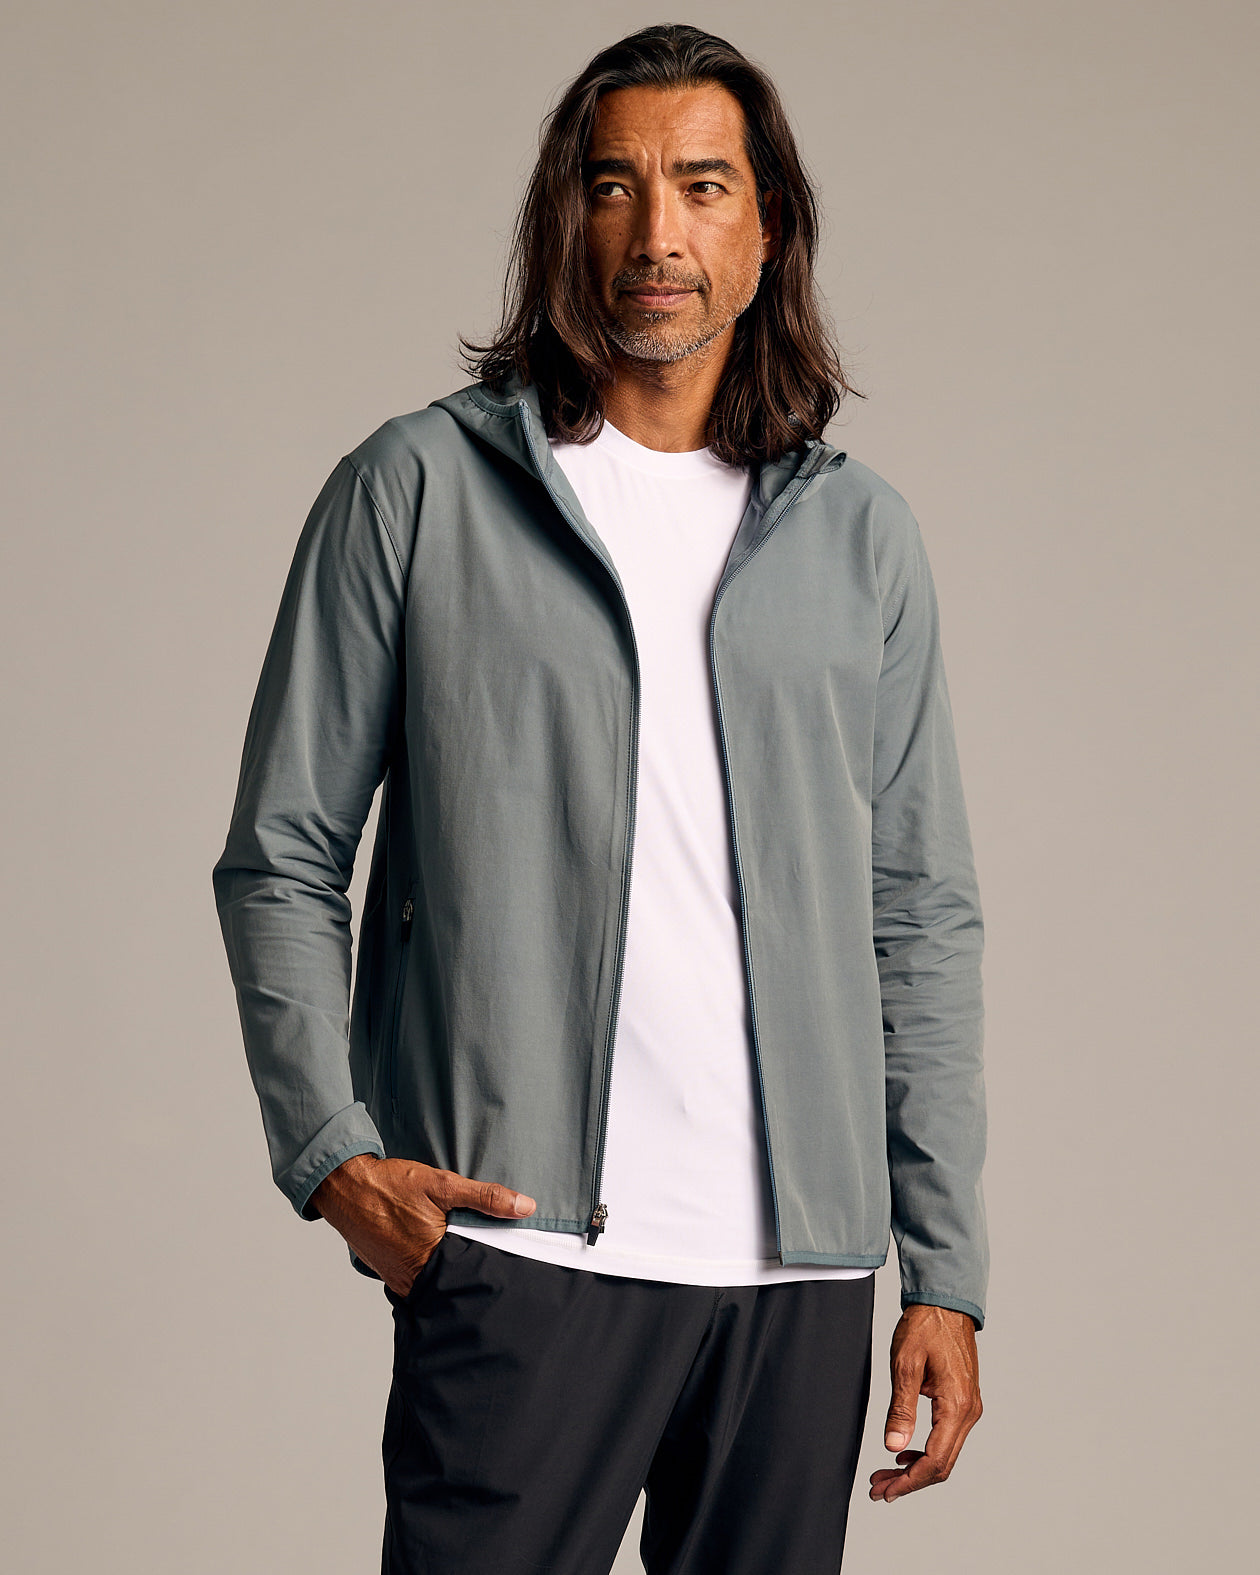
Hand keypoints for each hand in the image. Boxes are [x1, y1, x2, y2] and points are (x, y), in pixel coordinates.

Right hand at [309, 1154, 536, 1296]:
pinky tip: (437, 1250)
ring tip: (463, 1251)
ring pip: (436, 1280)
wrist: (344, 1186)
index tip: (506, 1256)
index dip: (490, 1263)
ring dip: (449, 1268)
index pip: (473, 1272)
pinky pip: (417, 1277)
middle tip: (487, 1253)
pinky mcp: (389, 1274)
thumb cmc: (390, 1184)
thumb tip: (525, 1207)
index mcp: (431, 1259)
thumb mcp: (442, 1184)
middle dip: (470, 1268)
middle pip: (454, 1280)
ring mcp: (399, 1279)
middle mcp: (413, 1278)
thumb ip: (485, 1197)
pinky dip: (429, 1267)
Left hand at [869, 1304, 982, 1503]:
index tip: (885, 1490)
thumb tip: (892, 1446)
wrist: (945, 1302)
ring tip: (886, 1473)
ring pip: (945, 1454)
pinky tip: (904, 1452)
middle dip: (910, 1481)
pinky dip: (926, 1452)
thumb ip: (901, 1408)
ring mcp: (969, 1408)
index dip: (909, 1481)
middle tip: (879, 1488)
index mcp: (956, 1405)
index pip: (935, 1460)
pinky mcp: (964, 1402)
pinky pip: (947, 1438)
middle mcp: (969, 1412)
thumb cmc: (926, 1326)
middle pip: (942, 1465)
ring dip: (916, 1469)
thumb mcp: (906, 1364)